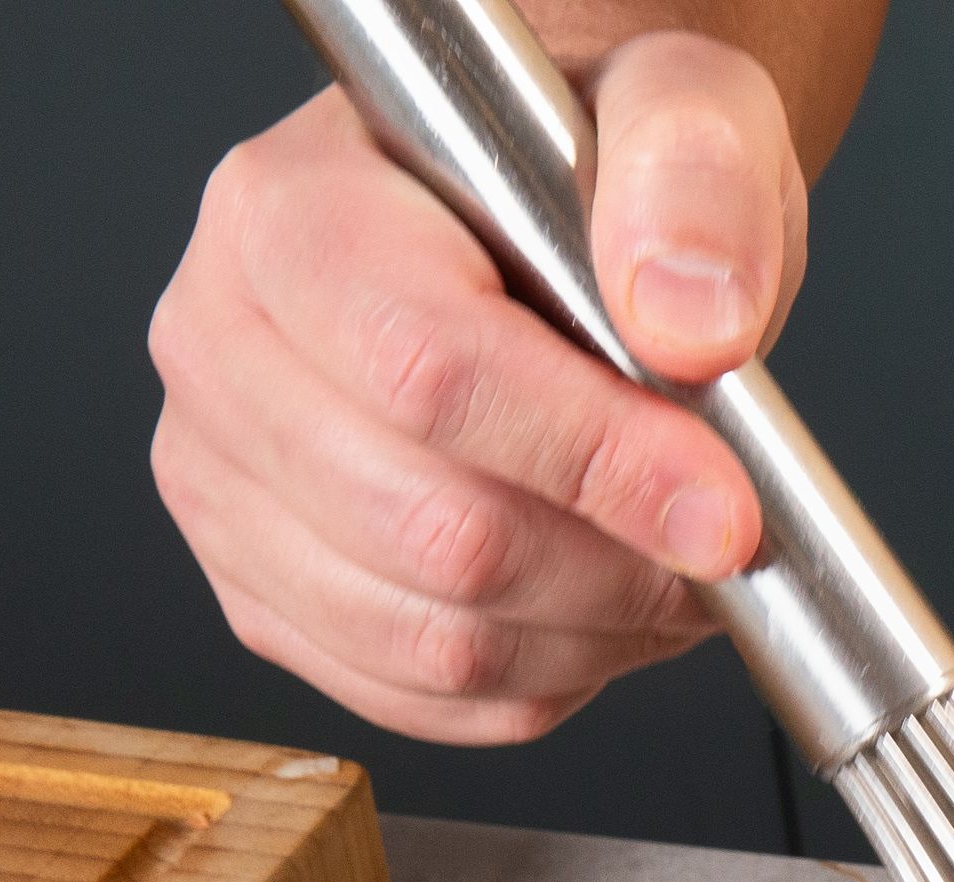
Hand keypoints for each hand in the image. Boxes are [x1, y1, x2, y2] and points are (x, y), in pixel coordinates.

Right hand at [148, 33, 804, 741]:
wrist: (542, 219)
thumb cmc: (582, 169)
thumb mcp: (675, 111)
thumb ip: (694, 183)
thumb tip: (690, 321)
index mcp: (289, 215)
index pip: (427, 372)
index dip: (598, 463)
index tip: (728, 510)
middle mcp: (225, 350)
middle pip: (431, 533)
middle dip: (618, 566)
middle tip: (725, 540)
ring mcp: (232, 485)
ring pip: (432, 640)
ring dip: (596, 633)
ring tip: (675, 567)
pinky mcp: (271, 595)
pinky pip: (428, 697)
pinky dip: (550, 679)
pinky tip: (603, 604)